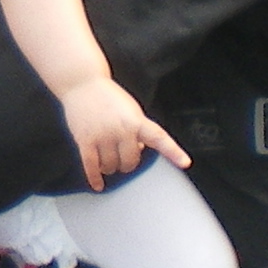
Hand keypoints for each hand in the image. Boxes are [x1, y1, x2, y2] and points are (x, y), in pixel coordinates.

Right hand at [59, 79, 190, 189]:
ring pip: (110, 166)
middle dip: (127, 162)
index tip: (185, 162)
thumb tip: (138, 150)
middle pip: (130, 162)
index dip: (173, 152)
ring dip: (110, 167)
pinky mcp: (84, 140)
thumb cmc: (108, 96)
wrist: (82, 83)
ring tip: (108, 157)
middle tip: (123, 155)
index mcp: (136, 120)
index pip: (159, 138)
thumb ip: (138, 129)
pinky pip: (91, 166)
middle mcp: (121, 129)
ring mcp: (102, 136)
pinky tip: (98, 184)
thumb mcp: (131, 110)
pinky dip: (95, 178)